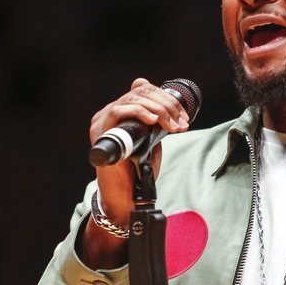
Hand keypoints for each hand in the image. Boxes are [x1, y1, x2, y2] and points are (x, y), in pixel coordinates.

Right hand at [81, 78, 189, 267]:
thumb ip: (155, 121)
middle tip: (181, 123)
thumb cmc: (137, 170)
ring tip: (172, 126)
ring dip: (159, 110)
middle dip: (167, 105)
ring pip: (132, 98)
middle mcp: (108, 113)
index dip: (165, 98)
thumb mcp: (151, 139)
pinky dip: (139, 112)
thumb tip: (169, 103)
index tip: (183, 116)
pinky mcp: (102, 132)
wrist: (125, 196)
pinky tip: (153, 121)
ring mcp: (103, 121)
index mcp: (120, 112)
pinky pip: (118, 111)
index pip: (142, 88)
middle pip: (139, 91)